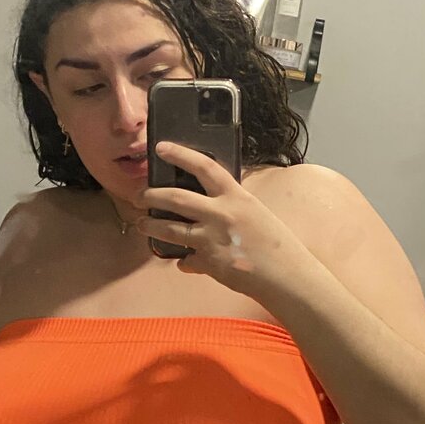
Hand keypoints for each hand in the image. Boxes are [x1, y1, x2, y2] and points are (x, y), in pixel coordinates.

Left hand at [134, 142, 303, 299]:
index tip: (161, 147)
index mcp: (236, 196)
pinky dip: (184, 263)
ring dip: (151, 226)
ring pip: (170, 229)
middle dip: (151, 195)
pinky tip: (183, 263)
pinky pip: (186, 261)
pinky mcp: (208, 263)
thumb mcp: (256, 213)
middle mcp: (220, 213)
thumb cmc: (278, 244)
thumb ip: (232, 207)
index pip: (203, 166)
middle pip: (175, 197)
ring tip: (140, 225)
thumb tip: (212, 209)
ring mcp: (211, 239)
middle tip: (138, 196)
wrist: (285, 276)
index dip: (180, 154)